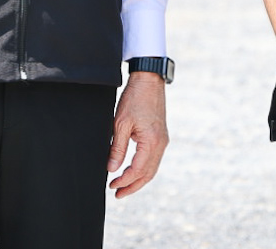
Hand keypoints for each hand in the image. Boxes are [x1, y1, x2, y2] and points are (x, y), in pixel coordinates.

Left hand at [107, 72, 167, 197]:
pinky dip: (144, 169)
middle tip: (118, 194)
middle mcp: (161, 143)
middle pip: (148, 174)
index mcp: (151, 141)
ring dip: (138, 179)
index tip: (112, 185)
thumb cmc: (134, 98)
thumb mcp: (120, 123)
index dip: (124, 181)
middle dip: (133, 186)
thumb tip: (112, 169)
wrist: (149, 81)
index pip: (138, 170)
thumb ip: (117, 148)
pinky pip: (154, 159)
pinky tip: (133, 171)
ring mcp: (163, 140)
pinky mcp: (161, 136)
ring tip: (124, 186)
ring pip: (152, 168)